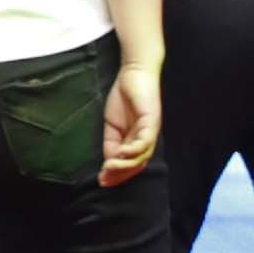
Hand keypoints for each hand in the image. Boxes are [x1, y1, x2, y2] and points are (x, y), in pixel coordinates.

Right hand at [98, 49, 163, 185]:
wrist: (134, 72)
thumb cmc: (124, 96)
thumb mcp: (112, 125)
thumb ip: (111, 142)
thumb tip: (108, 161)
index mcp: (137, 140)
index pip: (131, 164)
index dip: (118, 175)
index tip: (102, 180)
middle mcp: (147, 139)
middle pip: (138, 165)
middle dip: (121, 174)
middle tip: (104, 179)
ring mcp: (151, 130)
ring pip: (142, 156)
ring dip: (125, 165)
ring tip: (110, 167)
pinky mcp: (151, 121)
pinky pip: (144, 140)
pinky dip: (133, 149)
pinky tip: (120, 152)